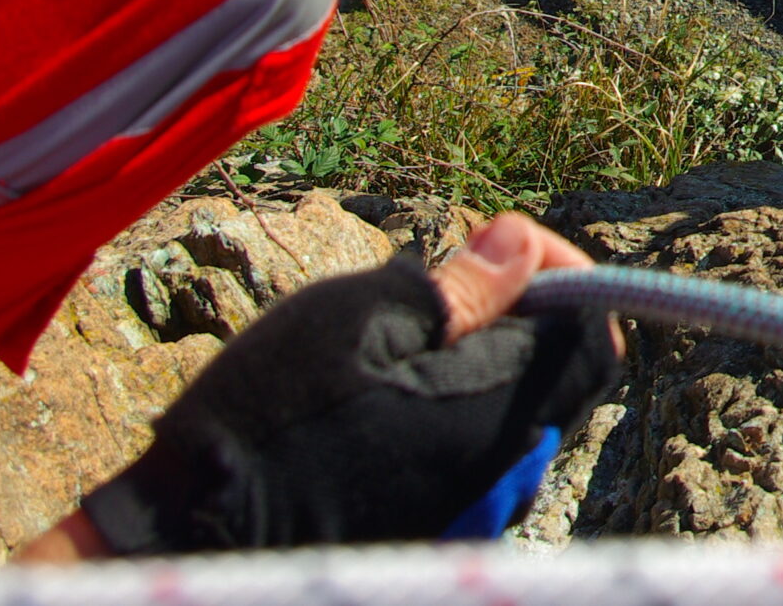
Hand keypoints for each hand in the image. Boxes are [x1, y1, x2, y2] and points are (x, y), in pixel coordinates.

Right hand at [41, 214, 622, 557]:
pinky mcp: (436, 534)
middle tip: (437, 292)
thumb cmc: (268, 418)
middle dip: (515, 318)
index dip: (563, 278)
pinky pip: (468, 458)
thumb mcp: (358, 320)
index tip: (507, 249)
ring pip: (511, 415)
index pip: (592, 335)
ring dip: (475, 367)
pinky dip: (445, 416)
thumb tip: (523, 246)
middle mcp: (504, 471)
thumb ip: (459, 288)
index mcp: (501, 409)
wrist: (190, 537)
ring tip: (388, 353)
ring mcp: (473, 511)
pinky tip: (374, 409)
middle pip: (555, 375)